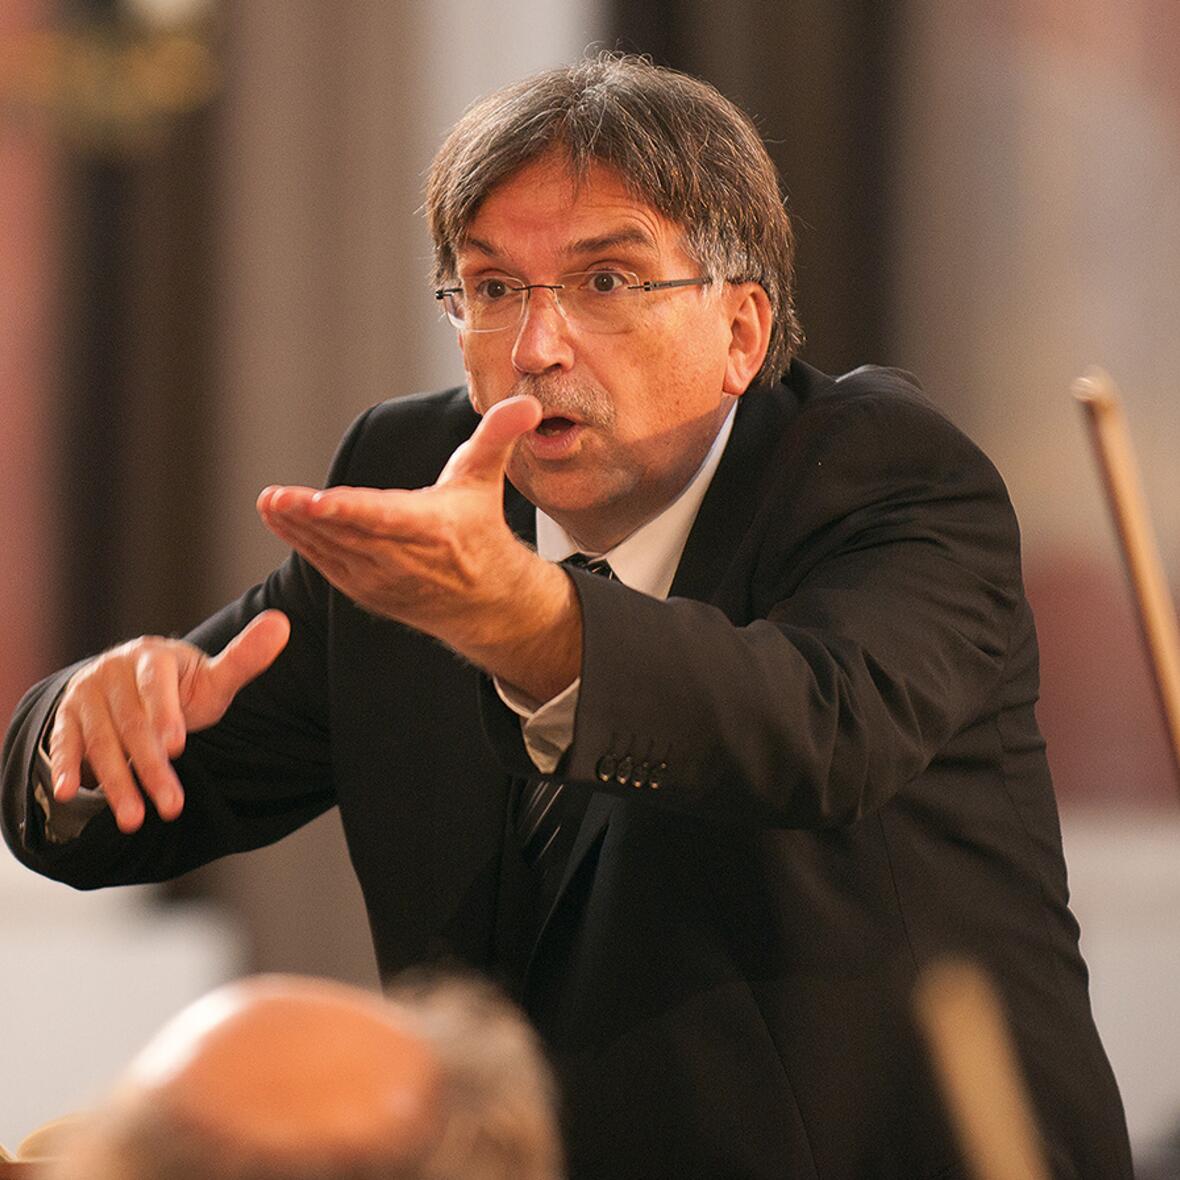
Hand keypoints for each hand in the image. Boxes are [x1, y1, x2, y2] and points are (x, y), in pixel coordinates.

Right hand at [50, 610, 289, 832]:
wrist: (129, 682)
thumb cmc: (182, 686)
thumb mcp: (212, 676)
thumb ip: (244, 658)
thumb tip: (283, 624)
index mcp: (152, 656)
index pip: (156, 684)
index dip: (164, 714)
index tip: (177, 747)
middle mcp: (113, 670)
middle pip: (131, 724)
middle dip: (150, 767)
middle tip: (171, 807)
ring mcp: (86, 693)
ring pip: (101, 741)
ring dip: (116, 782)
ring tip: (134, 819)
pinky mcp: (67, 717)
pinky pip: (65, 743)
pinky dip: (65, 766)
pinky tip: (68, 792)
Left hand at [257, 396, 580, 700]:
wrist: (485, 598)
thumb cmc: (477, 528)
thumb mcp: (486, 479)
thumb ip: (498, 436)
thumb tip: (526, 405)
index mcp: (433, 528)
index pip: (382, 516)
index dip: (346, 509)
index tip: (313, 499)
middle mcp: (406, 558)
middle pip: (349, 535)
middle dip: (307, 517)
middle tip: (273, 496)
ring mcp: (384, 579)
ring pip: (333, 551)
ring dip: (297, 529)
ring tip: (269, 503)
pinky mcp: (368, 591)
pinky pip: (329, 566)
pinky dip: (303, 544)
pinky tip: (280, 520)